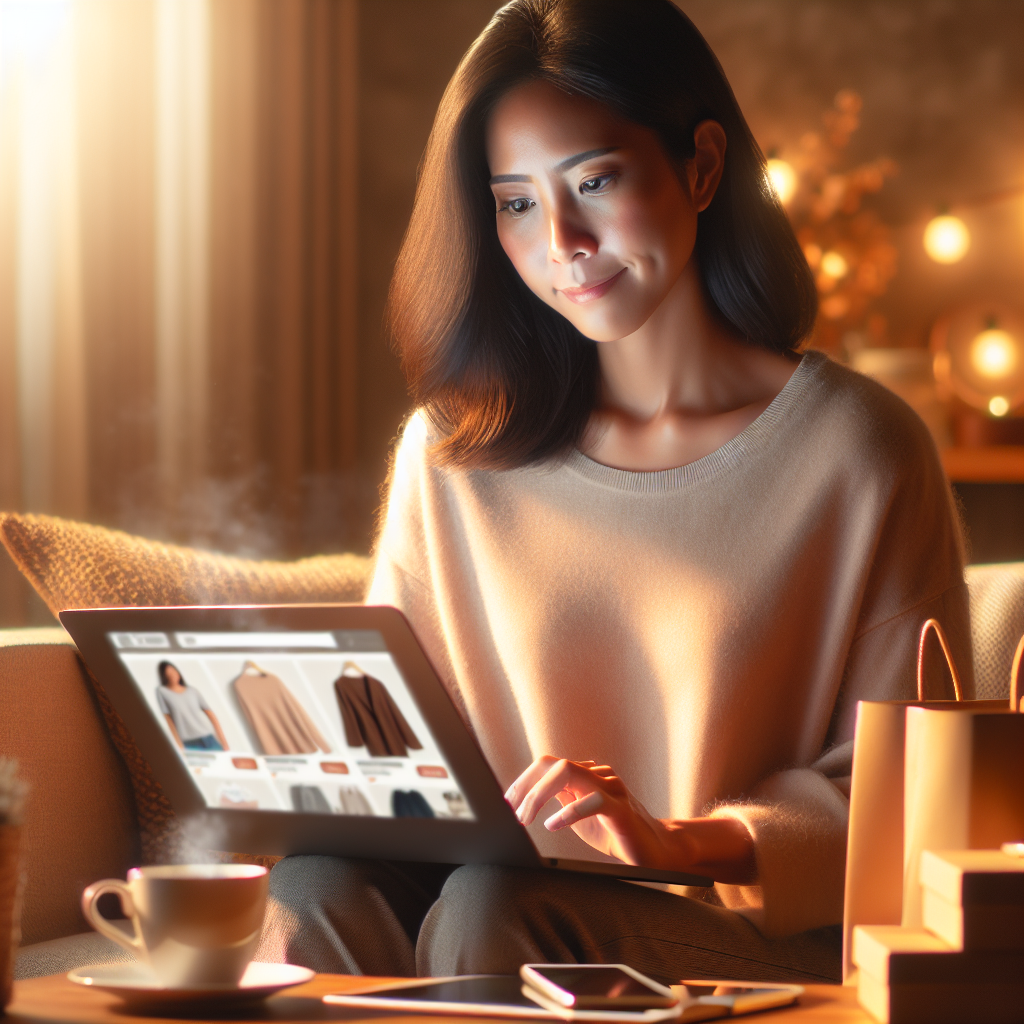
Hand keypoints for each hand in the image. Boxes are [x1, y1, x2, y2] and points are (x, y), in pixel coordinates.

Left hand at [505, 755, 756, 882]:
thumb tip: (523, 805)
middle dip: (528, 786)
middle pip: (554, 764)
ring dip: (540, 795)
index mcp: (585, 776)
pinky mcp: (622, 808)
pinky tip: (553, 824)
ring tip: (526, 818)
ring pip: (569, 773)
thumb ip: (559, 803)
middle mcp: (597, 775)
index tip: (508, 800)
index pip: (549, 764)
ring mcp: (611, 788)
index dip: (525, 779)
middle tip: (515, 812)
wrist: (657, 850)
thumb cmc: (615, 834)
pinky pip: (593, 800)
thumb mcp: (578, 816)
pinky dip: (569, 811)